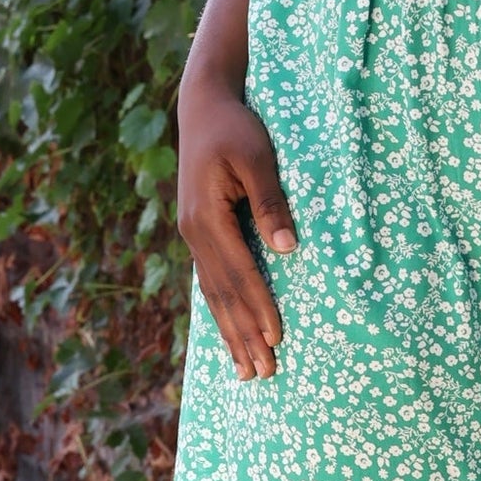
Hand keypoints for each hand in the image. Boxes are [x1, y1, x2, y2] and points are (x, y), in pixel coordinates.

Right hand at [176, 72, 296, 381]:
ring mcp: (194, 234)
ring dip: (231, 332)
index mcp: (207, 218)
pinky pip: (211, 280)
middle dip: (243, 336)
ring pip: (213, 293)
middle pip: (223, 294)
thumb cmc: (235, 127)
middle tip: (263, 374)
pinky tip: (229, 329)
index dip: (259, 307)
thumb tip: (286, 248)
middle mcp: (195, 233)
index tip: (277, 338)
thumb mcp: (257, 156)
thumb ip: (270, 201)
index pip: (240, 274)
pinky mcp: (200, 231)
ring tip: (246, 369)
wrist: (203, 106)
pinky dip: (222, 309)